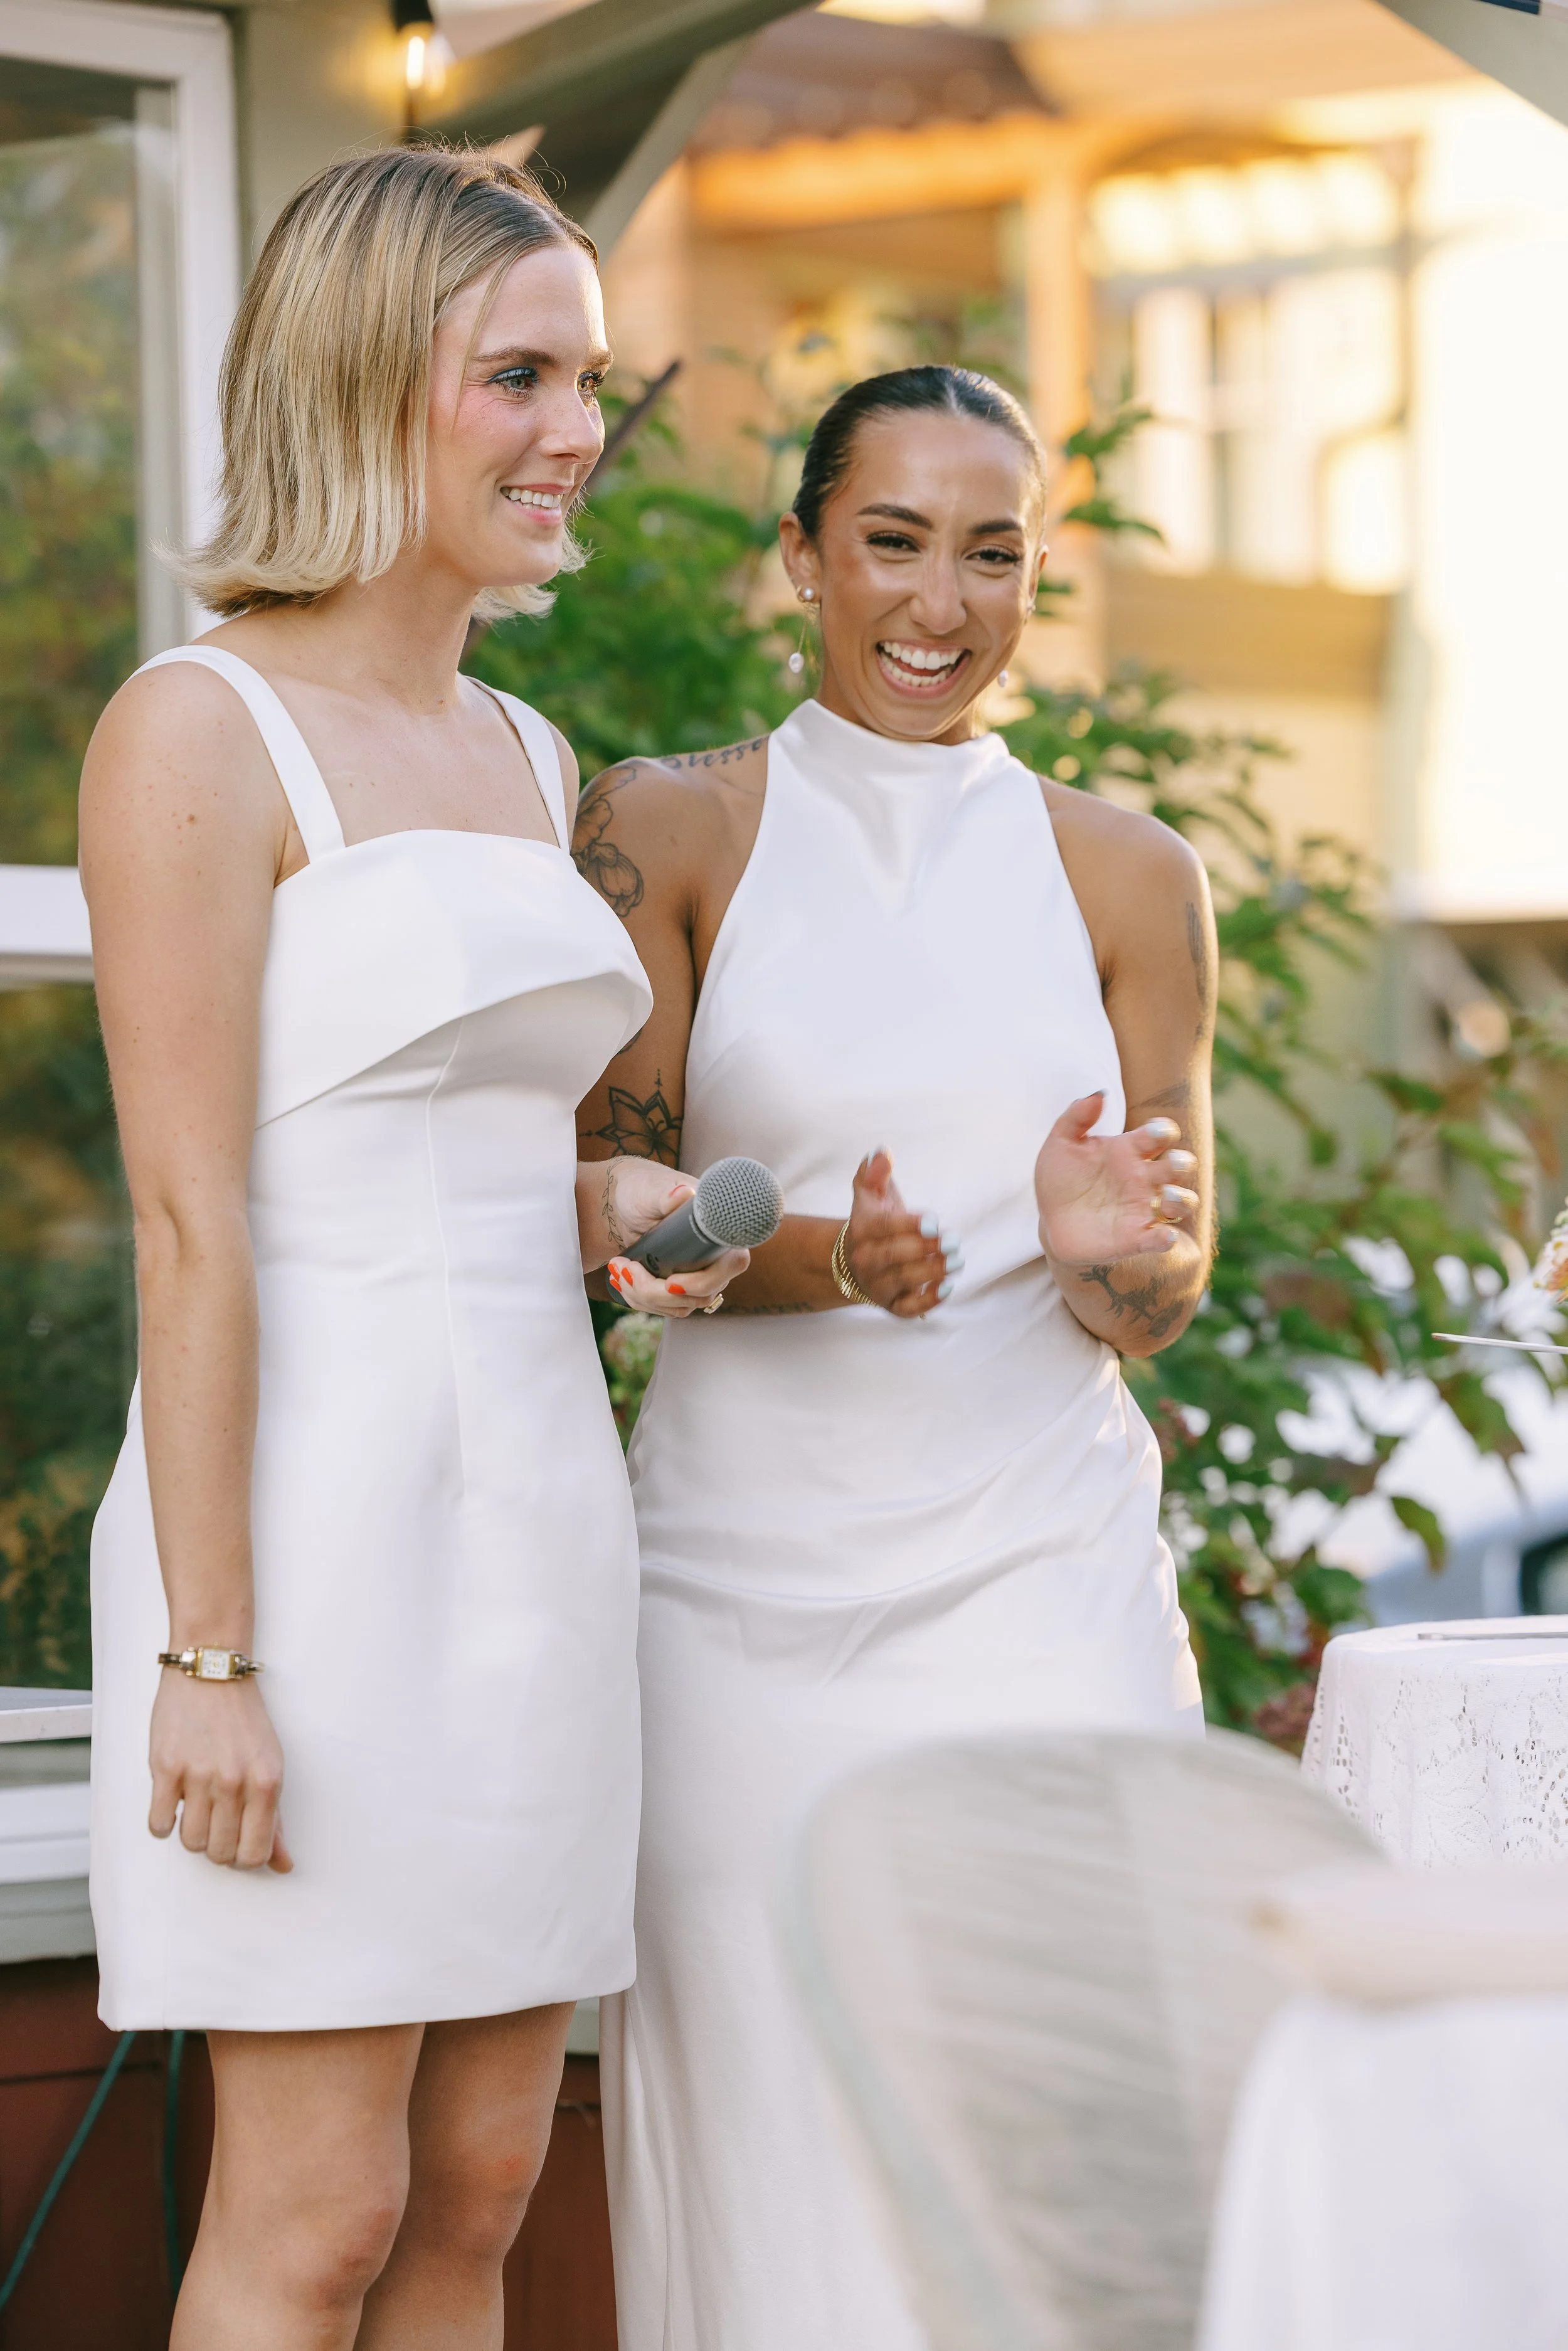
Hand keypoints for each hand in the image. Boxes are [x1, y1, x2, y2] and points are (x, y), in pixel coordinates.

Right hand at [149, 1669, 291, 1873]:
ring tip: (196, 1808)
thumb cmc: (243, 1719)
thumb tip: (283, 1865)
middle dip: (218, 1847)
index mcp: (266, 1782)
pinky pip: (158, 1824)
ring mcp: (198, 1775)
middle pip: (220, 1853)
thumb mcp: (269, 1766)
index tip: (238, 1846)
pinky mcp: (165, 1767)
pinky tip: (174, 1802)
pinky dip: (163, 1823)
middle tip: (216, 1824)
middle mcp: (234, 1781)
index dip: (244, 1859)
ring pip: (190, 1842)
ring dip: (191, 1834)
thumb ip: (274, 1820)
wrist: (211, 1672)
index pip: (255, 1854)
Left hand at [600, 1158, 748, 1318]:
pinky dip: (640, 1299)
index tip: (669, 1281)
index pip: (732, 1265)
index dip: (703, 1281)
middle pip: (701, 1294)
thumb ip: (667, 1193)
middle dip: (656, 1290)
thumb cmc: (645, 1190)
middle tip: (625, 1268)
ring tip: (618, 1269)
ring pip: (681, 1306)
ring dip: (643, 1296)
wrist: (627, 1205)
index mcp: (721, 1231)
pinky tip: (621, 1281)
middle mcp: (718, 1259)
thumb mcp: (652, 1191)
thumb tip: (684, 1193)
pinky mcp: (682, 1290)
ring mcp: (701, 1278)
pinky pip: (667, 1308)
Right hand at [842, 1149, 958, 1318]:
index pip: (883, 1228)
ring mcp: (877, 1285)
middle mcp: (865, 1260)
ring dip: (931, 1271)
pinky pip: (908, 1309)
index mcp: (861, 1230)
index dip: (908, 1224)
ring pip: (902, 1280)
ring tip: (957, 1261)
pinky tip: (947, 1287)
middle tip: (952, 1241)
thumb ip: (874, 1173)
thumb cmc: (873, 1224)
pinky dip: (927, 1301)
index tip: (934, 1221)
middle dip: (924, 1248)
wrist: (853, 1262)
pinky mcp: (891, 1305)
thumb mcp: (870, 1196)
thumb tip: (881, 1151)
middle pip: (892, 1256)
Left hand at [1035, 1094, 1198, 1270]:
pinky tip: (1163, 1237)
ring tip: (1165, 1197)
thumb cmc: (1061, 1178)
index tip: (1157, 1133)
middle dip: (1181, 1163)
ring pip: (1182, 1202)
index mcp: (1129, 1150)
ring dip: (1181, 1199)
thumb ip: (1076, 1117)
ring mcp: (1142, 1208)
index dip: (1164, 1131)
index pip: (1159, 1134)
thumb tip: (1099, 1094)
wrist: (1049, 1220)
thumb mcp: (1060, 1144)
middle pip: (1179, 1166)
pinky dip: (1166, 1239)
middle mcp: (1143, 1178)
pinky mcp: (1135, 1238)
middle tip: (1172, 1165)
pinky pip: (1160, 1239)